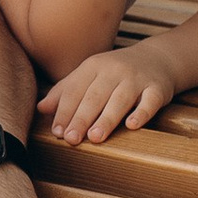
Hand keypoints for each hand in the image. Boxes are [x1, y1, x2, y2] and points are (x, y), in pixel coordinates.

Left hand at [42, 48, 176, 143]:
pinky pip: (149, 101)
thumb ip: (65, 91)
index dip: (65, 111)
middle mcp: (114, 70)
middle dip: (82, 118)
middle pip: (95, 96)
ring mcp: (137, 79)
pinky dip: (142, 113)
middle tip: (71, 139)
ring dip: (107, 118)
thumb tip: (41, 108)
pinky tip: (132, 125)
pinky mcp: (157, 89)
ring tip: (95, 137)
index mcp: (93, 67)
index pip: (75, 90)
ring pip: (120, 99)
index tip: (57, 132)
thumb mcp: (89, 75)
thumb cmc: (115, 72)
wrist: (156, 59)